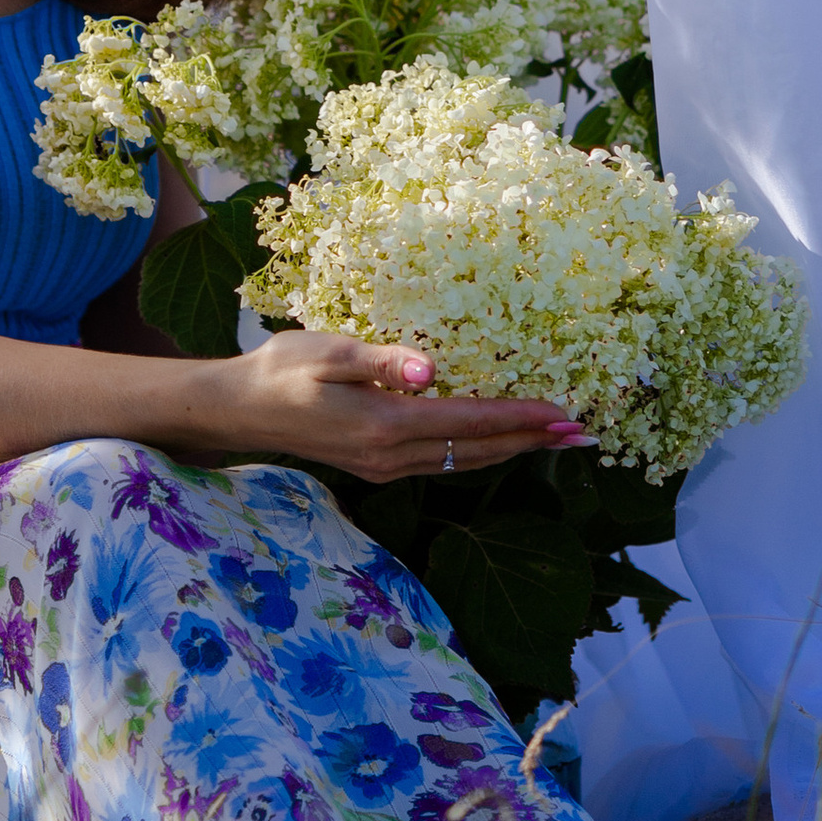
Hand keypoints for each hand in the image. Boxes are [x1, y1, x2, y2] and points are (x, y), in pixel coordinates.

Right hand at [195, 331, 583, 479]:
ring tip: (551, 439)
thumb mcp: (327, 352)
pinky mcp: (376, 466)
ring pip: (463, 463)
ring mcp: (385, 468)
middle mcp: (392, 457)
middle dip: (532, 441)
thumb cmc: (280, 370)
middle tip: (582, 434)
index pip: (470, 424)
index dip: (521, 417)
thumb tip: (431, 371)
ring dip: (511, 449)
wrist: (239, 409)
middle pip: (478, 452)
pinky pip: (442, 462)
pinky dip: (478, 450)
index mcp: (385, 427)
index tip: (565, 413)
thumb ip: (380, 360)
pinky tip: (492, 440)